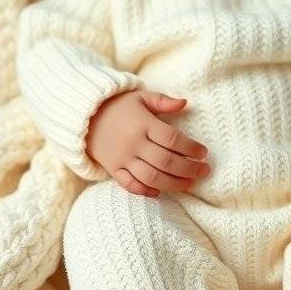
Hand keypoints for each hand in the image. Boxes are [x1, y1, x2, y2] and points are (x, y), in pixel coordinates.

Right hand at [85, 89, 210, 196]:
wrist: (86, 118)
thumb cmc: (119, 107)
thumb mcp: (140, 97)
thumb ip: (163, 101)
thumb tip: (185, 103)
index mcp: (143, 123)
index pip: (173, 139)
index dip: (191, 148)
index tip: (204, 153)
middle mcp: (133, 143)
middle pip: (166, 161)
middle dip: (189, 169)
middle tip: (204, 171)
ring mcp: (122, 158)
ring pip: (151, 177)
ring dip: (174, 184)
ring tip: (190, 184)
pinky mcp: (113, 169)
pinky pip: (130, 185)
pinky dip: (146, 191)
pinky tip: (161, 192)